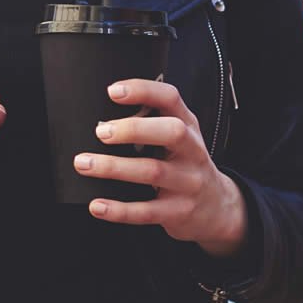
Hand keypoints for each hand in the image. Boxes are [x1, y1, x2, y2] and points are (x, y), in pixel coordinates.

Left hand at [78, 79, 247, 257]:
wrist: (217, 207)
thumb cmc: (187, 165)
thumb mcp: (180, 138)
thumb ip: (152, 123)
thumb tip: (102, 116)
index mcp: (188, 127)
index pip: (171, 99)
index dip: (144, 91)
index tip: (113, 91)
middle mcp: (192, 151)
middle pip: (171, 132)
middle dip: (133, 129)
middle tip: (101, 132)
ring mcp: (187, 182)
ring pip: (153, 171)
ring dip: (114, 167)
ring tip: (84, 164)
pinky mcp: (178, 211)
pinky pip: (147, 211)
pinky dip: (119, 209)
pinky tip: (98, 206)